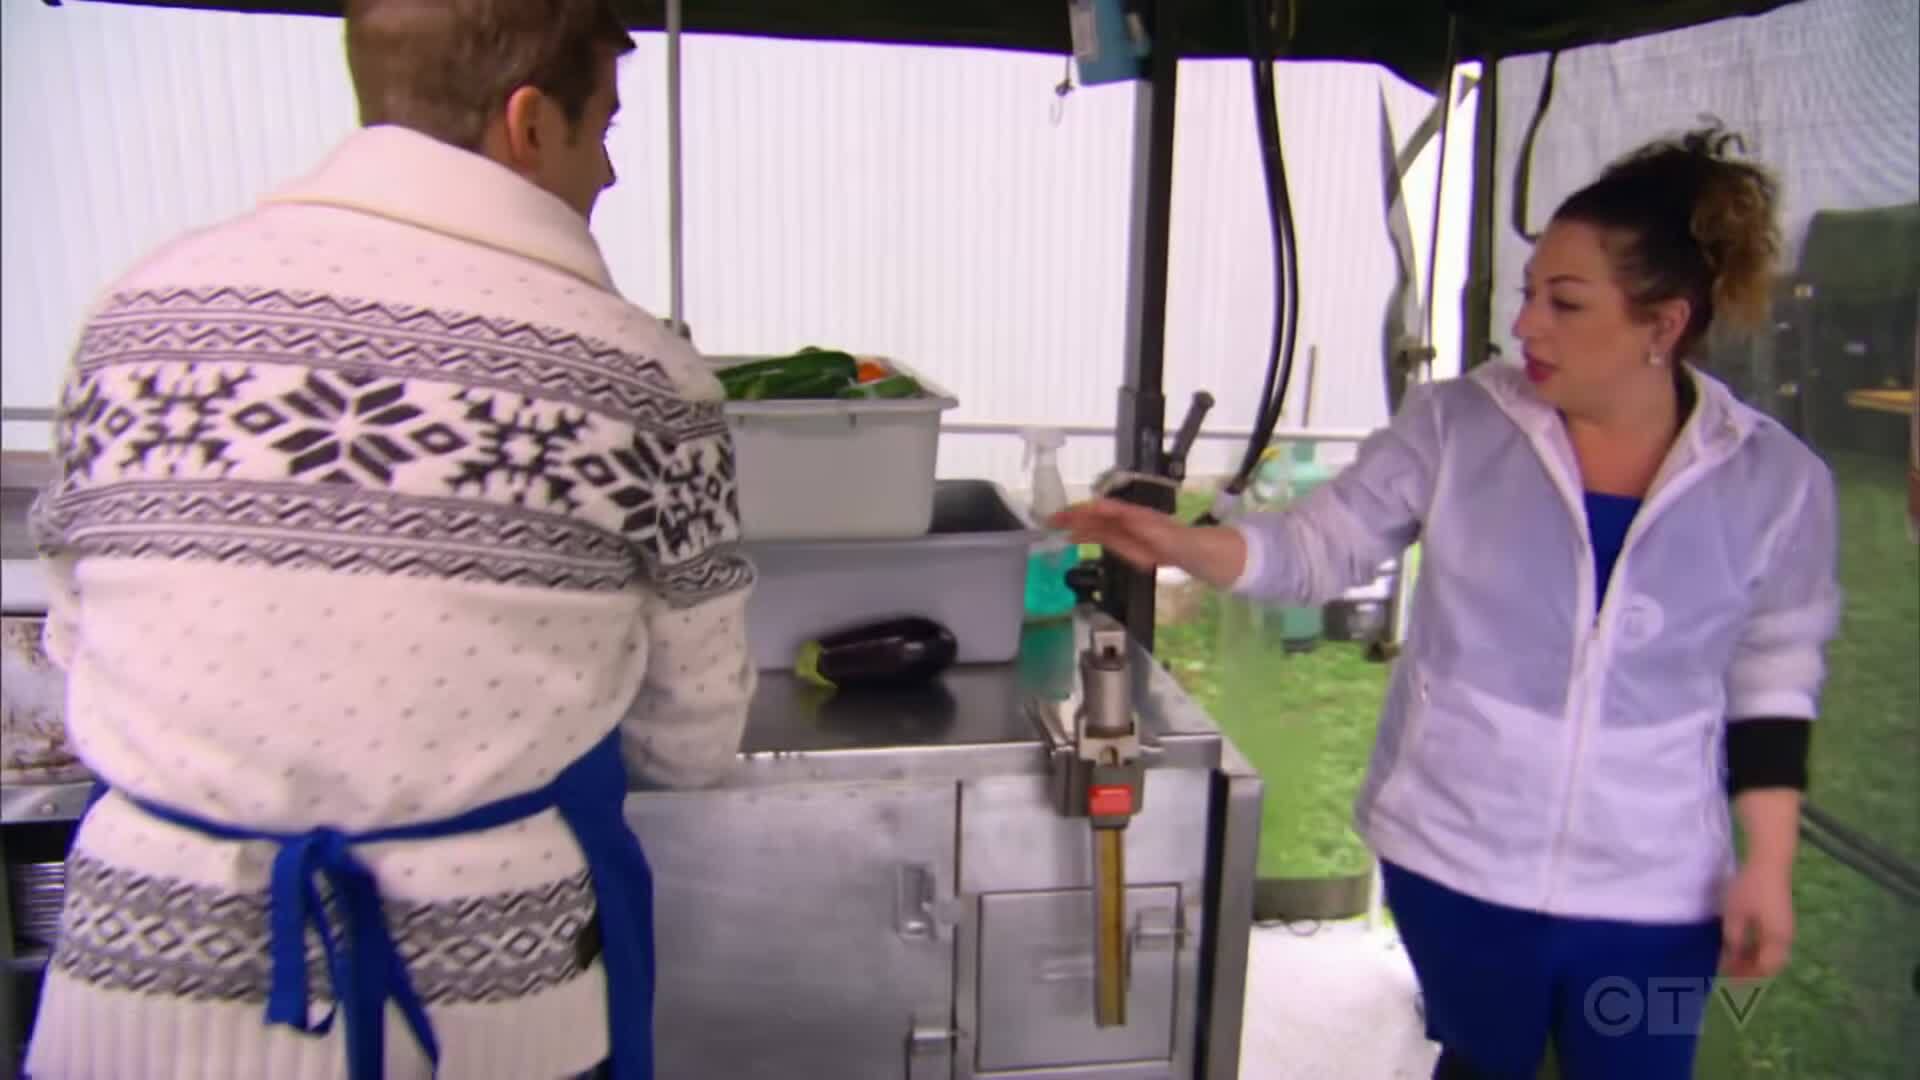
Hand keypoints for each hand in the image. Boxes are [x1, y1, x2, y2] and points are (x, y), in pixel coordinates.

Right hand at [1050, 499, 1251, 589]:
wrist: (1206, 556)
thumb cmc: (1194, 548)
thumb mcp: (1180, 543)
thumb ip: (1160, 535)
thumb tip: (1137, 522)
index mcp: (1142, 518)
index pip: (1111, 510)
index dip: (1091, 510)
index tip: (1071, 512)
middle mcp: (1132, 521)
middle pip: (1099, 516)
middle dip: (1076, 515)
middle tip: (1051, 518)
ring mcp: (1129, 532)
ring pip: (1098, 525)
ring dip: (1076, 524)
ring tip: (1053, 525)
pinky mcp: (1129, 543)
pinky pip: (1103, 537)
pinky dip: (1086, 535)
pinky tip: (1072, 536)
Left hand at [1720, 861, 1794, 979]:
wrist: (1770, 862)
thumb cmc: (1751, 888)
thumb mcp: (1735, 915)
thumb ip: (1734, 939)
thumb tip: (1731, 958)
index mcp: (1777, 940)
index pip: (1763, 968)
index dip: (1746, 977)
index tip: (1728, 980)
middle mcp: (1786, 939)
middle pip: (1770, 965)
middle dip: (1750, 972)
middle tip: (1729, 973)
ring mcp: (1785, 929)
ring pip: (1771, 955)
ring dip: (1753, 960)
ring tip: (1732, 961)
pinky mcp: (1781, 920)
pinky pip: (1771, 944)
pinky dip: (1757, 950)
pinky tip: (1742, 946)